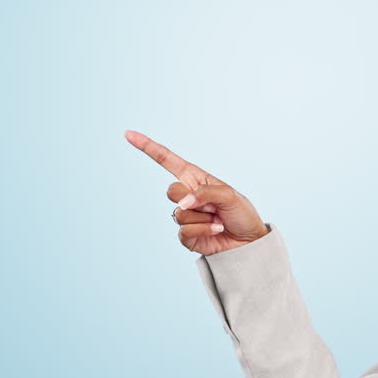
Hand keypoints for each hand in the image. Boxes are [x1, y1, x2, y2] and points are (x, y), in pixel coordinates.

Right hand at [124, 129, 270, 255]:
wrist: (248, 242)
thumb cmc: (241, 214)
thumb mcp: (229, 195)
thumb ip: (204, 193)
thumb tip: (181, 205)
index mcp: (195, 179)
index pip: (167, 160)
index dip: (148, 147)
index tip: (129, 134)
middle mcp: (187, 195)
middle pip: (171, 191)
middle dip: (192, 199)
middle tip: (213, 206)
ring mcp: (185, 215)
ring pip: (179, 213)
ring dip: (203, 218)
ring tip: (218, 220)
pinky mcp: (186, 234)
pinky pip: (184, 231)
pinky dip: (203, 230)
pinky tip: (215, 230)